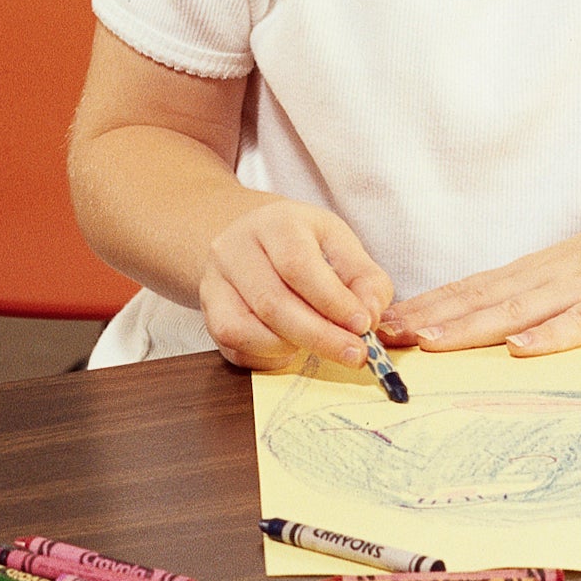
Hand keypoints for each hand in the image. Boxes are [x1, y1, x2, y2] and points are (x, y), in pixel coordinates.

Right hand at [197, 197, 395, 371]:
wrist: (248, 236)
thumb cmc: (300, 242)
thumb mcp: (338, 242)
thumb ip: (364, 278)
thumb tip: (371, 316)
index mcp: (274, 223)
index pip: (297, 264)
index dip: (331, 300)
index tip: (363, 325)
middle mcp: (235, 249)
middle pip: (272, 302)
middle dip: (320, 336)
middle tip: (355, 355)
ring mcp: (214, 282)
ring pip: (246, 329)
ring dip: (292, 348)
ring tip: (323, 346)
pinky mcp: (209, 313)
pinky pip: (233, 347)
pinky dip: (267, 357)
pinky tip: (291, 349)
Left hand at [386, 196, 580, 359]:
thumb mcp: (576, 274)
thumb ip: (537, 297)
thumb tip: (495, 327)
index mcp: (538, 271)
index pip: (472, 288)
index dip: (428, 305)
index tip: (384, 321)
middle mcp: (550, 276)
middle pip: (481, 298)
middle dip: (431, 318)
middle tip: (383, 335)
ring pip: (518, 309)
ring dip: (471, 326)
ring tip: (430, 342)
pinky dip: (551, 335)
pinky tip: (523, 347)